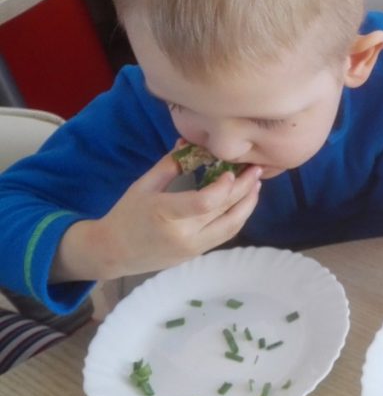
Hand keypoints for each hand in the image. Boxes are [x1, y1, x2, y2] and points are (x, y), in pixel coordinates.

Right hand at [53, 149, 262, 281]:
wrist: (113, 252)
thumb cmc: (126, 214)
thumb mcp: (143, 185)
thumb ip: (170, 164)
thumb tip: (190, 141)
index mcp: (165, 214)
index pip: (204, 203)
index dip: (223, 187)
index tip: (232, 171)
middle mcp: (183, 234)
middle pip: (224, 212)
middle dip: (244, 190)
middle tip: (256, 170)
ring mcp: (192, 247)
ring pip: (231, 227)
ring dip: (248, 205)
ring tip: (256, 186)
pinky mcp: (197, 253)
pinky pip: (224, 235)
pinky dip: (238, 218)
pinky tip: (243, 203)